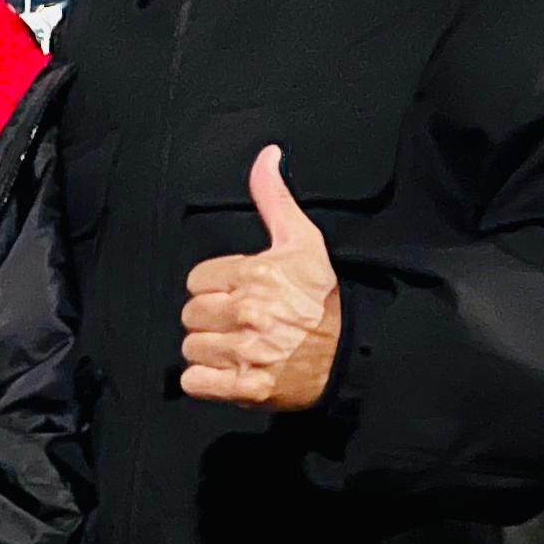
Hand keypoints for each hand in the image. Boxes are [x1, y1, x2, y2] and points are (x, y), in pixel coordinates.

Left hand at [182, 146, 340, 410]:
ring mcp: (247, 352)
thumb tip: (267, 155)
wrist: (352, 352)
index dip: (215, 287)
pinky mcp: (245, 387)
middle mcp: (249, 312)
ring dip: (209, 350)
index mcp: (256, 275)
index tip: (239, 293)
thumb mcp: (303, 241)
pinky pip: (194, 382)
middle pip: (191, 314)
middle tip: (239, 322)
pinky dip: (205, 381)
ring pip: (191, 348)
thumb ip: (274, 198)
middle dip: (210, 318)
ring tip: (238, 346)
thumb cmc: (323, 298)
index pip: (197, 280)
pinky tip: (229, 370)